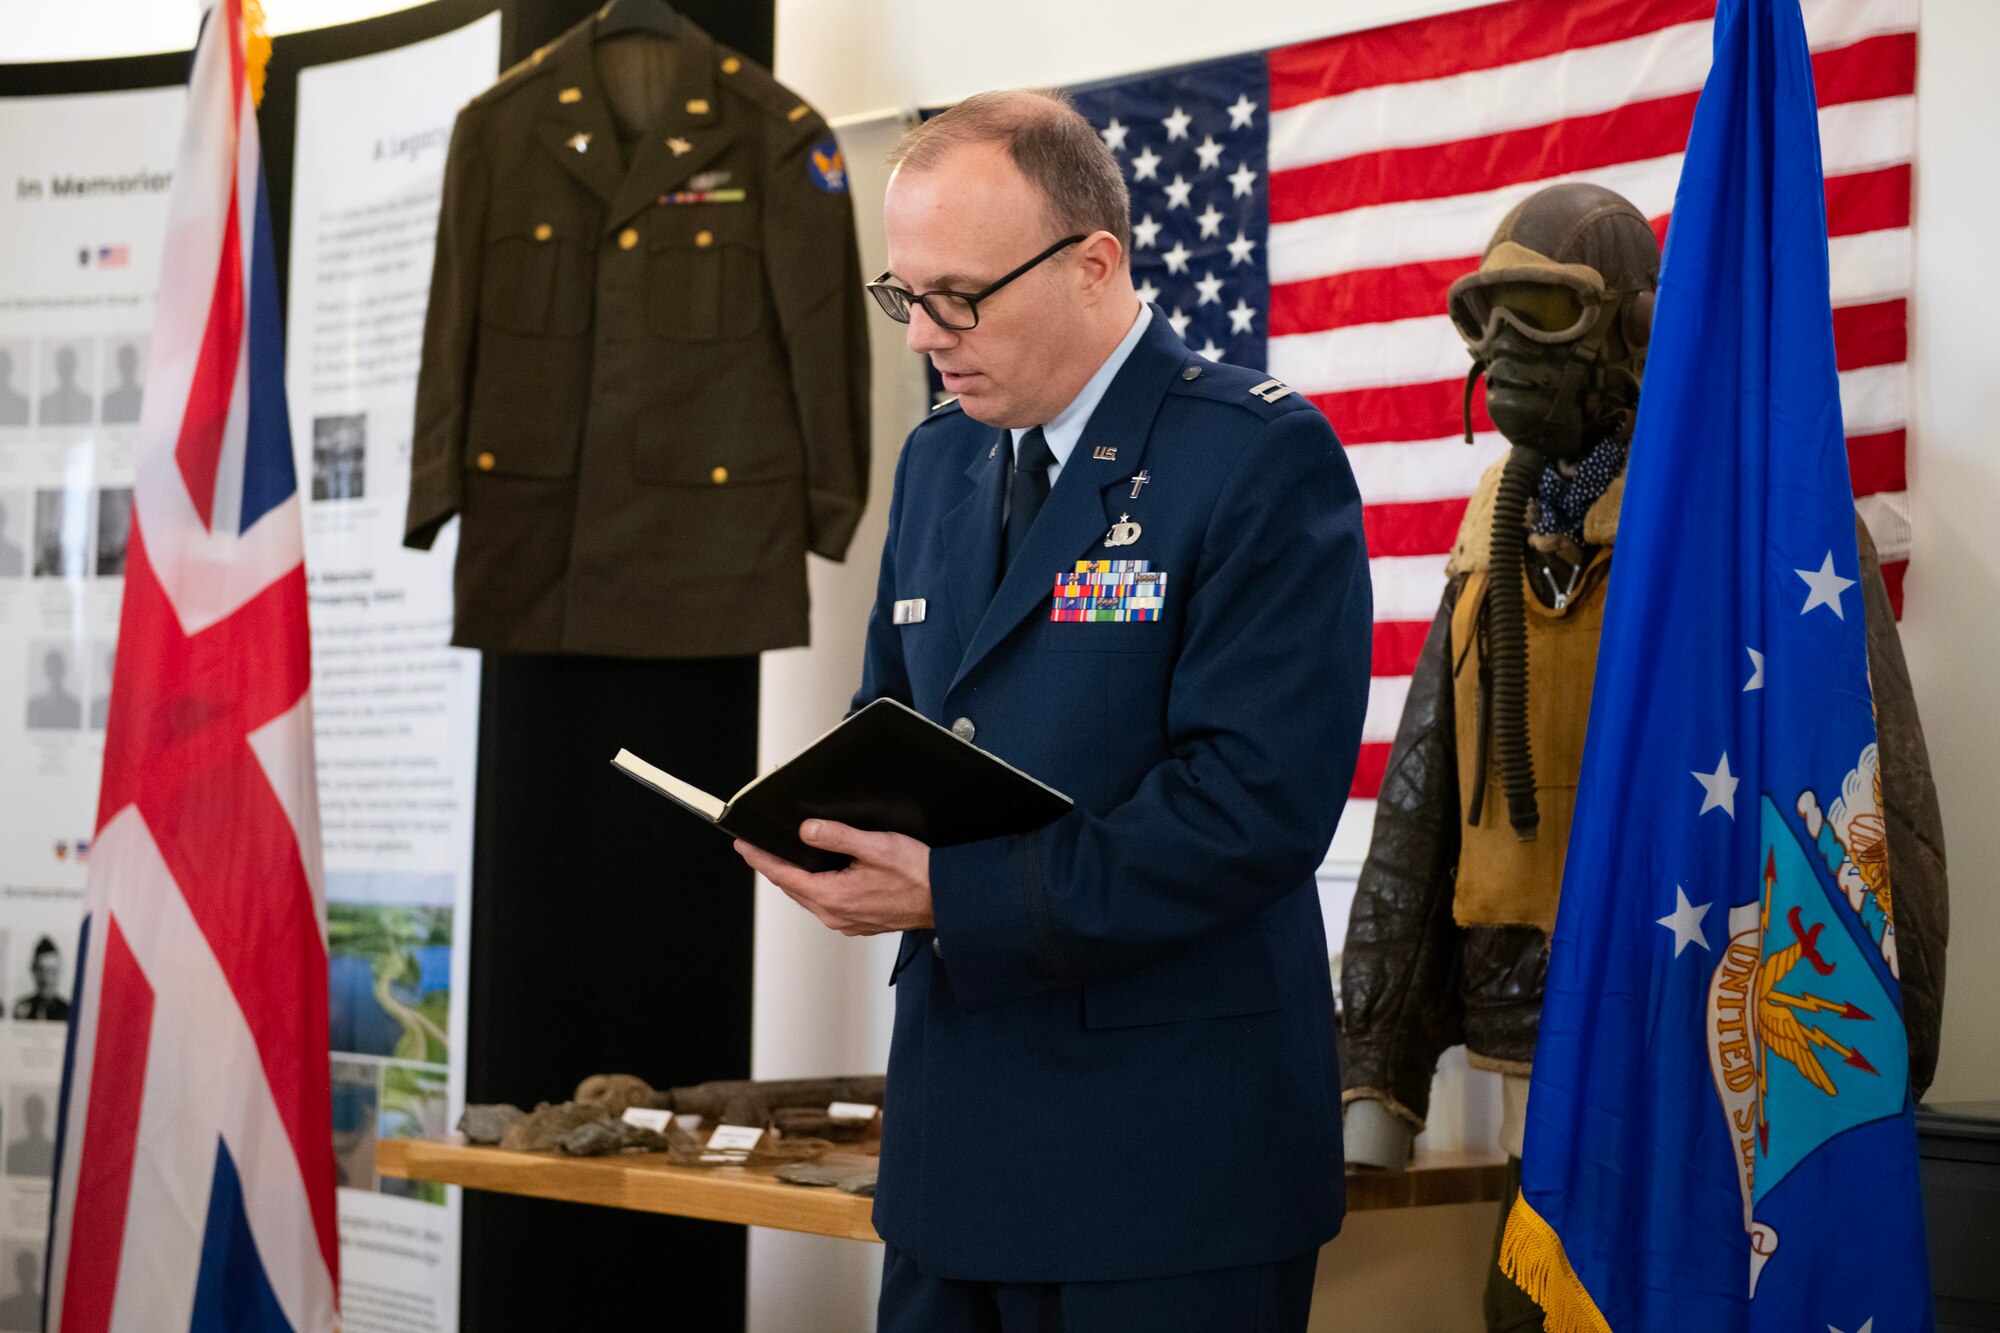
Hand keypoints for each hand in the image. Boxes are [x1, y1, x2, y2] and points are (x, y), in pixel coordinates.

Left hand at [734, 820, 933, 936]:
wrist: (946, 900)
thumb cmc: (919, 874)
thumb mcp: (876, 846)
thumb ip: (837, 837)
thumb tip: (806, 830)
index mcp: (834, 897)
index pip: (784, 876)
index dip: (761, 859)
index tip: (743, 846)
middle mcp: (835, 915)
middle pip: (793, 888)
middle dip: (774, 867)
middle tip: (757, 849)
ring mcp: (846, 922)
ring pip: (808, 897)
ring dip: (795, 878)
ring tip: (783, 859)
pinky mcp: (857, 923)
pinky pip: (826, 904)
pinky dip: (815, 888)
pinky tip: (819, 876)